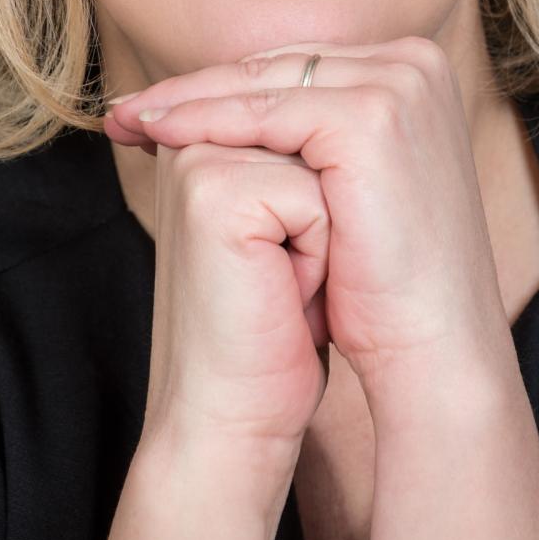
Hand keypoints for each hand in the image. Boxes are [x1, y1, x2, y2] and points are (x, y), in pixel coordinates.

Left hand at [106, 37, 516, 420]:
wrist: (434, 350)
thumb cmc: (386, 283)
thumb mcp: (352, 187)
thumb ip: (312, 136)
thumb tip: (237, 110)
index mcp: (415, 69)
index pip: (298, 64)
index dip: (224, 85)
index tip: (157, 109)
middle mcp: (415, 62)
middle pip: (279, 64)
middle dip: (196, 88)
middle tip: (127, 111)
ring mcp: (399, 83)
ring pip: (265, 82)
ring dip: (188, 100)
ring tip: (129, 121)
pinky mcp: (371, 116)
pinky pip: (265, 111)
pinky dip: (206, 120)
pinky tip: (159, 134)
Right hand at [124, 131, 335, 475]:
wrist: (236, 415)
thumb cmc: (273, 332)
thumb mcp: (290, 234)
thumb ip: (293, 169)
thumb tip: (343, 124)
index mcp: (205, 144)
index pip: (308, 134)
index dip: (325, 208)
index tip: (281, 267)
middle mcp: (195, 143)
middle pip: (318, 142)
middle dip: (322, 218)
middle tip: (278, 284)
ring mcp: (200, 163)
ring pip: (321, 164)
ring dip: (325, 232)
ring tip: (282, 285)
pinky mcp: (216, 193)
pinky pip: (315, 198)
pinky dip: (318, 254)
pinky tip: (282, 295)